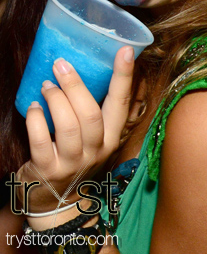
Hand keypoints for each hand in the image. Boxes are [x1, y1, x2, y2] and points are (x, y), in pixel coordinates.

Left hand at [16, 45, 134, 217]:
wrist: (58, 203)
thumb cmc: (77, 157)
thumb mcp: (96, 137)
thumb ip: (98, 109)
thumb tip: (96, 67)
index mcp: (112, 136)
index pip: (122, 102)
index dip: (124, 76)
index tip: (125, 50)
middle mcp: (97, 150)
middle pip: (91, 114)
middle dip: (75, 85)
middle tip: (61, 63)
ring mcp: (73, 163)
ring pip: (68, 127)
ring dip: (55, 99)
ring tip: (47, 84)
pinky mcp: (48, 170)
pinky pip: (40, 141)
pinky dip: (35, 119)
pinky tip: (33, 107)